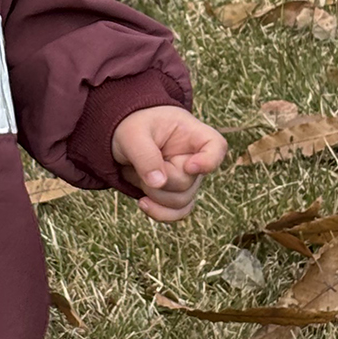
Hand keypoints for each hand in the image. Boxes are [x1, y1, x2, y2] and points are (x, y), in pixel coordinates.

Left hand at [112, 105, 226, 222]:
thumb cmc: (131, 125)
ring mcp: (187, 178)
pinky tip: (142, 203)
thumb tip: (159, 184)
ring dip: (153, 194)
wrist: (120, 136)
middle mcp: (194, 158)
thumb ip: (145, 156)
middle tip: (137, 162)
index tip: (189, 166)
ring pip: (180, 202)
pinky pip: (177, 213)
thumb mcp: (132, 134)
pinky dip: (159, 212)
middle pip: (188, 183)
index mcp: (192, 134)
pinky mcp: (174, 193)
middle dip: (159, 180)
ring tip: (135, 173)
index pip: (217, 147)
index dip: (209, 161)